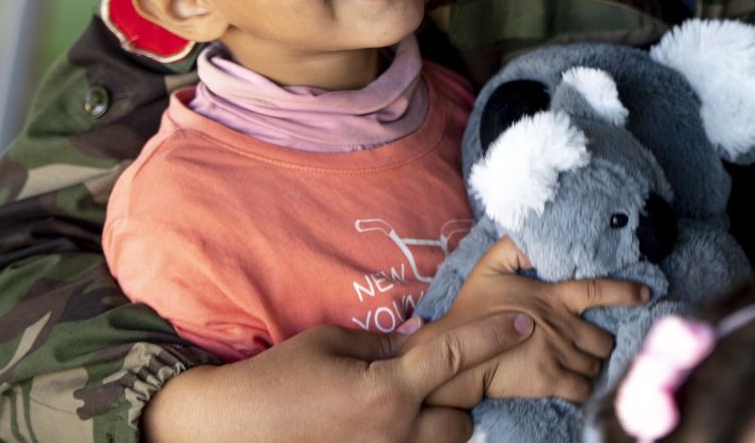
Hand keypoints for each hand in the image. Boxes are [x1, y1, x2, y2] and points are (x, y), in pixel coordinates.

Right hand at [142, 312, 532, 442]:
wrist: (231, 428)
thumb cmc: (278, 377)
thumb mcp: (332, 343)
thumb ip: (385, 344)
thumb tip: (420, 338)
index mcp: (389, 389)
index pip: (456, 354)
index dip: (494, 336)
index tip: (523, 323)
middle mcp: (395, 432)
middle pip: (462, 422)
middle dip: (458, 401)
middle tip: (433, 382)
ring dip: (435, 426)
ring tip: (408, 407)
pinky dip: (408, 438)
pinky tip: (384, 423)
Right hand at [415, 236, 650, 407]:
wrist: (456, 353)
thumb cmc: (472, 309)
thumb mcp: (489, 267)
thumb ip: (515, 247)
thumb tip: (533, 233)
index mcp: (554, 297)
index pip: (600, 290)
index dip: (627, 292)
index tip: (646, 294)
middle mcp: (563, 326)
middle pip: (605, 338)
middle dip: (603, 341)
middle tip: (591, 341)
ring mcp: (558, 355)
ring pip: (596, 363)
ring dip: (593, 363)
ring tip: (582, 360)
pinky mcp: (549, 381)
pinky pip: (583, 388)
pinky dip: (585, 387)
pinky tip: (577, 382)